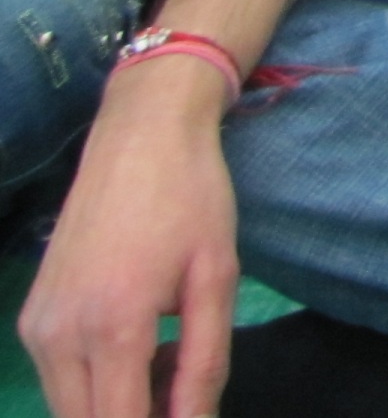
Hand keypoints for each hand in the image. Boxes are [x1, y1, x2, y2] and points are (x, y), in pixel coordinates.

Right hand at [19, 58, 241, 417]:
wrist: (140, 137)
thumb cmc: (192, 200)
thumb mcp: (217, 279)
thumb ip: (204, 362)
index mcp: (113, 328)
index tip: (187, 416)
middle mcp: (59, 337)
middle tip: (183, 389)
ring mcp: (36, 328)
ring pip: (69, 408)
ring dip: (116, 405)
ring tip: (168, 359)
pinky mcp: (30, 317)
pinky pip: (58, 379)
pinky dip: (96, 382)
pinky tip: (140, 345)